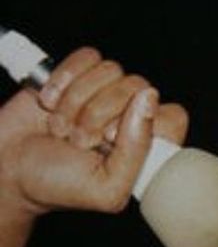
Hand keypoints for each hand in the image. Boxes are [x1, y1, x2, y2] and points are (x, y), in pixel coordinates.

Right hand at [0, 46, 188, 222]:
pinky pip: (87, 57)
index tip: (111, 141)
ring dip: (77, 101)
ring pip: (111, 71)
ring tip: (61, 128)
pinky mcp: (79, 75)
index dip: (143, 124)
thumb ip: (136, 153)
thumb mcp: (105, 188)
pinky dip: (64, 78)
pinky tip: (50, 102)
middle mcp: (130, 119)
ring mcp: (105, 94)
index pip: (172, 117)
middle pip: (138, 88)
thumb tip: (150, 100)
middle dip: (99, 115)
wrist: (7, 168)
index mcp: (145, 149)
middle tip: (78, 141)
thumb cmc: (56, 185)